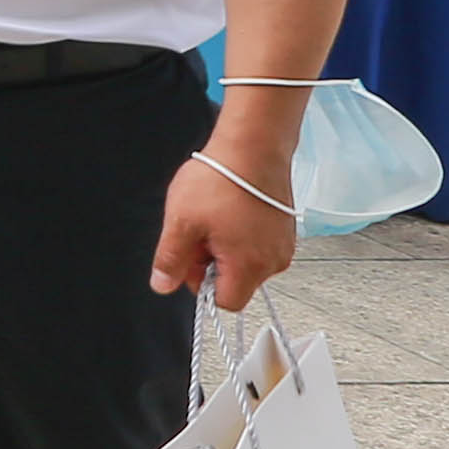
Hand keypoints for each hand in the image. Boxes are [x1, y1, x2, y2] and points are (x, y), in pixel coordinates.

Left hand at [157, 144, 298, 308]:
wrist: (253, 147)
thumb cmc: (220, 181)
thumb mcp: (181, 221)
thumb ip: (171, 259)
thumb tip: (162, 285)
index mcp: (250, 266)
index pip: (226, 302)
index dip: (201, 283)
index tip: (190, 256)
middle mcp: (273, 262)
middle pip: (236, 282)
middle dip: (212, 262)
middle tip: (198, 230)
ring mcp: (282, 245)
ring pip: (246, 263)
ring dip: (225, 247)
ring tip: (214, 215)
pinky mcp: (285, 230)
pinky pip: (258, 246)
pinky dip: (241, 235)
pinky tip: (230, 210)